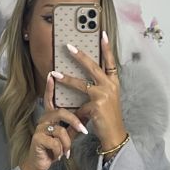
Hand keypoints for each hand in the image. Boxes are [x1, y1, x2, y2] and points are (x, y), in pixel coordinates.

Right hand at [20, 74, 89, 169]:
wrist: (41, 164)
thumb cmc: (54, 147)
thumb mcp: (67, 134)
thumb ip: (74, 123)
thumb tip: (88, 112)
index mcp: (50, 116)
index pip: (50, 98)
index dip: (51, 87)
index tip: (52, 73)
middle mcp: (44, 119)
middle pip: (61, 112)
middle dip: (75, 122)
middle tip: (84, 131)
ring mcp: (40, 128)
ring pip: (60, 130)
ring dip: (67, 143)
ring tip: (66, 152)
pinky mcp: (38, 139)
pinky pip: (55, 142)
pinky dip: (60, 150)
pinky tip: (59, 156)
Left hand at [51, 29, 126, 150]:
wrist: (114, 135)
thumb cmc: (108, 117)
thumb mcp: (106, 99)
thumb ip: (97, 88)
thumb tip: (81, 80)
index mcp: (114, 83)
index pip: (110, 62)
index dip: (107, 48)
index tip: (102, 34)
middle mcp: (110, 86)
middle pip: (93, 67)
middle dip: (80, 56)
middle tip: (68, 47)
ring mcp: (104, 95)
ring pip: (81, 84)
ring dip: (66, 78)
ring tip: (54, 73)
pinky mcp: (96, 105)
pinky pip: (79, 103)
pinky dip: (72, 107)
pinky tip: (65, 109)